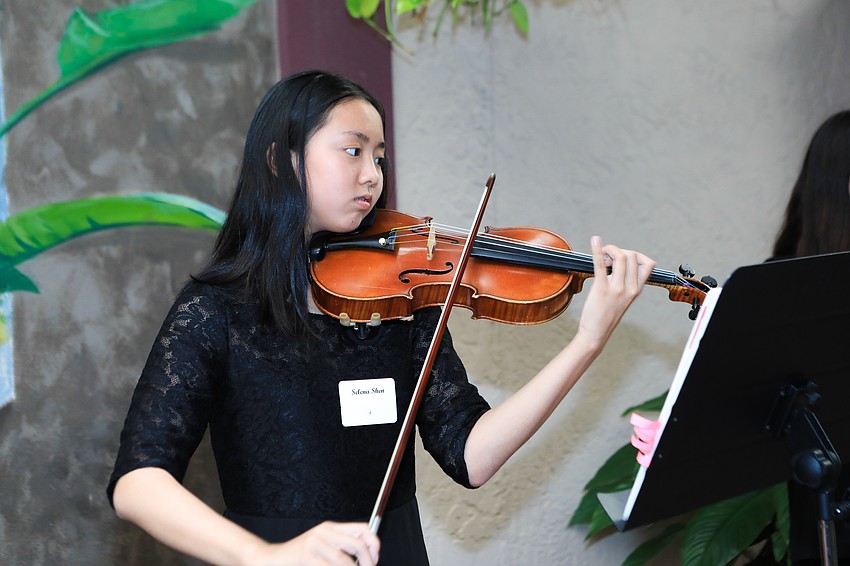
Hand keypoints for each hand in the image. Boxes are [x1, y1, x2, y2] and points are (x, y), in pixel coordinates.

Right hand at [246, 521, 379, 565]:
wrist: (270, 560)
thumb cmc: (297, 557)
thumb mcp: (321, 547)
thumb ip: (340, 548)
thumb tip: (366, 558)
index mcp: (330, 527)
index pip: (362, 529)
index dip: (374, 544)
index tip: (375, 559)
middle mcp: (324, 531)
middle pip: (357, 544)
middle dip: (368, 562)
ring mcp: (315, 543)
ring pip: (344, 561)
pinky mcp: (307, 555)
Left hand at [576, 236, 654, 350]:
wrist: (596, 333)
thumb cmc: (606, 316)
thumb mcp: (623, 299)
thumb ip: (624, 282)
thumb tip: (614, 263)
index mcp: (637, 289)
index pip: (648, 264)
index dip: (636, 255)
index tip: (622, 260)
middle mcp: (630, 288)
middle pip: (633, 255)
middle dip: (619, 250)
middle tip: (607, 259)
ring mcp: (617, 289)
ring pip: (621, 256)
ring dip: (609, 250)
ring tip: (602, 257)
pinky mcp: (601, 289)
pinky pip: (600, 264)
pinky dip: (598, 250)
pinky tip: (595, 241)